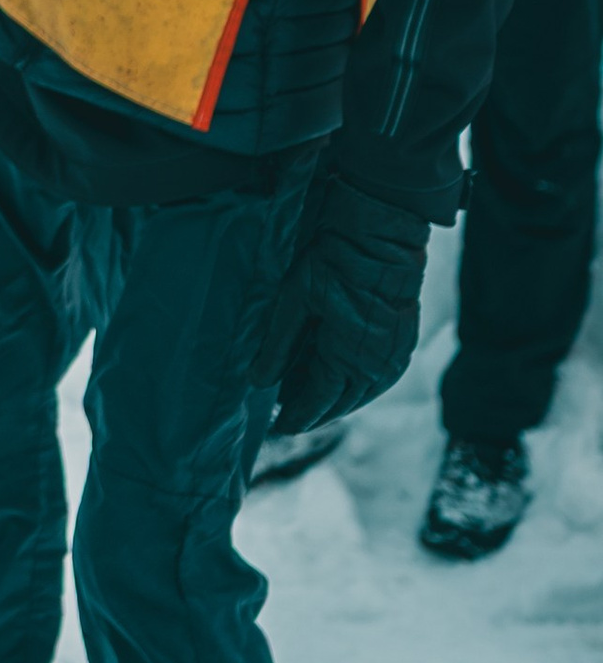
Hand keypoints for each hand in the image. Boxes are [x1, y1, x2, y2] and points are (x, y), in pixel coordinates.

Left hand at [259, 173, 431, 437]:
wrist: (383, 236)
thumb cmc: (335, 262)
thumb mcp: (294, 300)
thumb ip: (278, 345)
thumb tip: (258, 382)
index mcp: (347, 358)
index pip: (318, 400)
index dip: (297, 415)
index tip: (279, 426)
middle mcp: (376, 367)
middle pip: (340, 403)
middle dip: (314, 411)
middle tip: (288, 413)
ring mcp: (394, 359)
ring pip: (361, 394)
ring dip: (335, 400)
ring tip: (308, 398)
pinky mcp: (403, 346)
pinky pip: (377, 380)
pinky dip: (354, 385)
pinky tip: (338, 379)